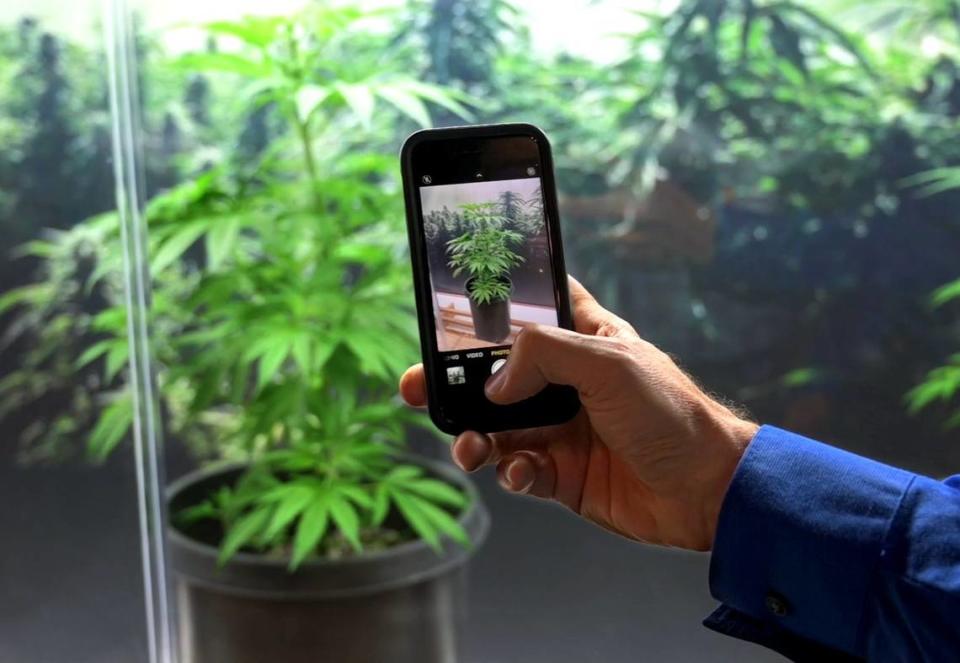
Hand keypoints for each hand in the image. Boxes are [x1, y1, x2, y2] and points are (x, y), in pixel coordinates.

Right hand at [399, 277, 757, 550]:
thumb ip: (544, 355)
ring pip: (496, 427)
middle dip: (455, 381)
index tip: (451, 303)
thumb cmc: (672, 413)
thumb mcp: (609, 363)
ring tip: (469, 447)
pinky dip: (510, 473)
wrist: (706, 490)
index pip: (532, 307)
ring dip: (473, 436)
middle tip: (416, 387)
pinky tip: (523, 473)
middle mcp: (568, 382)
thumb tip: (494, 383)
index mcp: (584, 339)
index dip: (495, 303)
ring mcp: (563, 429)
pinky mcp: (563, 474)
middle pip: (495, 374)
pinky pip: (518, 470)